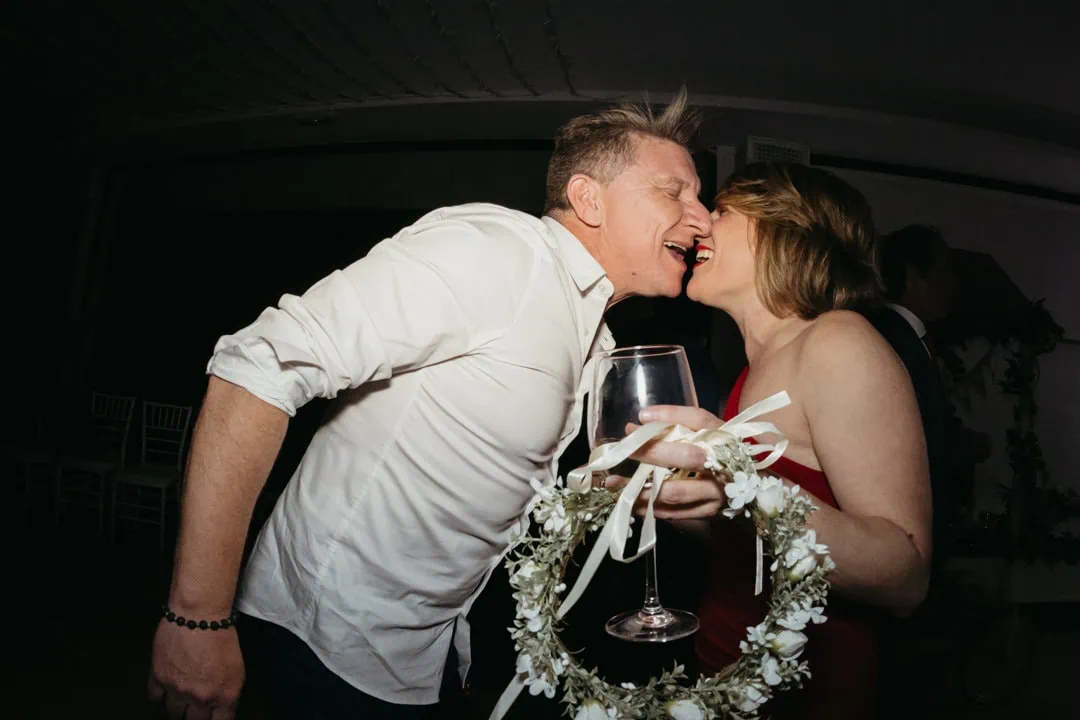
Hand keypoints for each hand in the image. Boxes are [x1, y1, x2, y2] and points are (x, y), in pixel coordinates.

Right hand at [148, 617, 244, 719]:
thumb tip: (221, 707)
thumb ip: (228, 693)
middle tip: (196, 707)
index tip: (212, 716)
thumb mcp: (237, 668)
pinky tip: (165, 687)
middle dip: (196, 715)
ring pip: (173, 712)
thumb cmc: (223, 636)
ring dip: (178, 706)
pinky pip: (155, 697)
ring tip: (181, 697)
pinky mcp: (158, 678)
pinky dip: (160, 693)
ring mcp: (177, 690)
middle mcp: (200, 698)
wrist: (199, 615)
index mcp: (224, 696)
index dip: (215, 719)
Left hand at [604, 404, 730, 519]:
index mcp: (723, 439)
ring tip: (613, 481)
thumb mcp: (708, 431)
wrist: (753, 488)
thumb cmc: (722, 453)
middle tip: (622, 451)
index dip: (670, 417)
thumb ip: (679, 419)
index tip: (639, 419)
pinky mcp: (706, 514)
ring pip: (675, 492)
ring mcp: (715, 494)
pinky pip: (672, 513)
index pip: (699, 421)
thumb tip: (643, 417)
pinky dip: (648, 507)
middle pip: (687, 457)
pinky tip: (629, 499)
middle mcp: (723, 466)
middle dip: (651, 454)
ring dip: (641, 487)